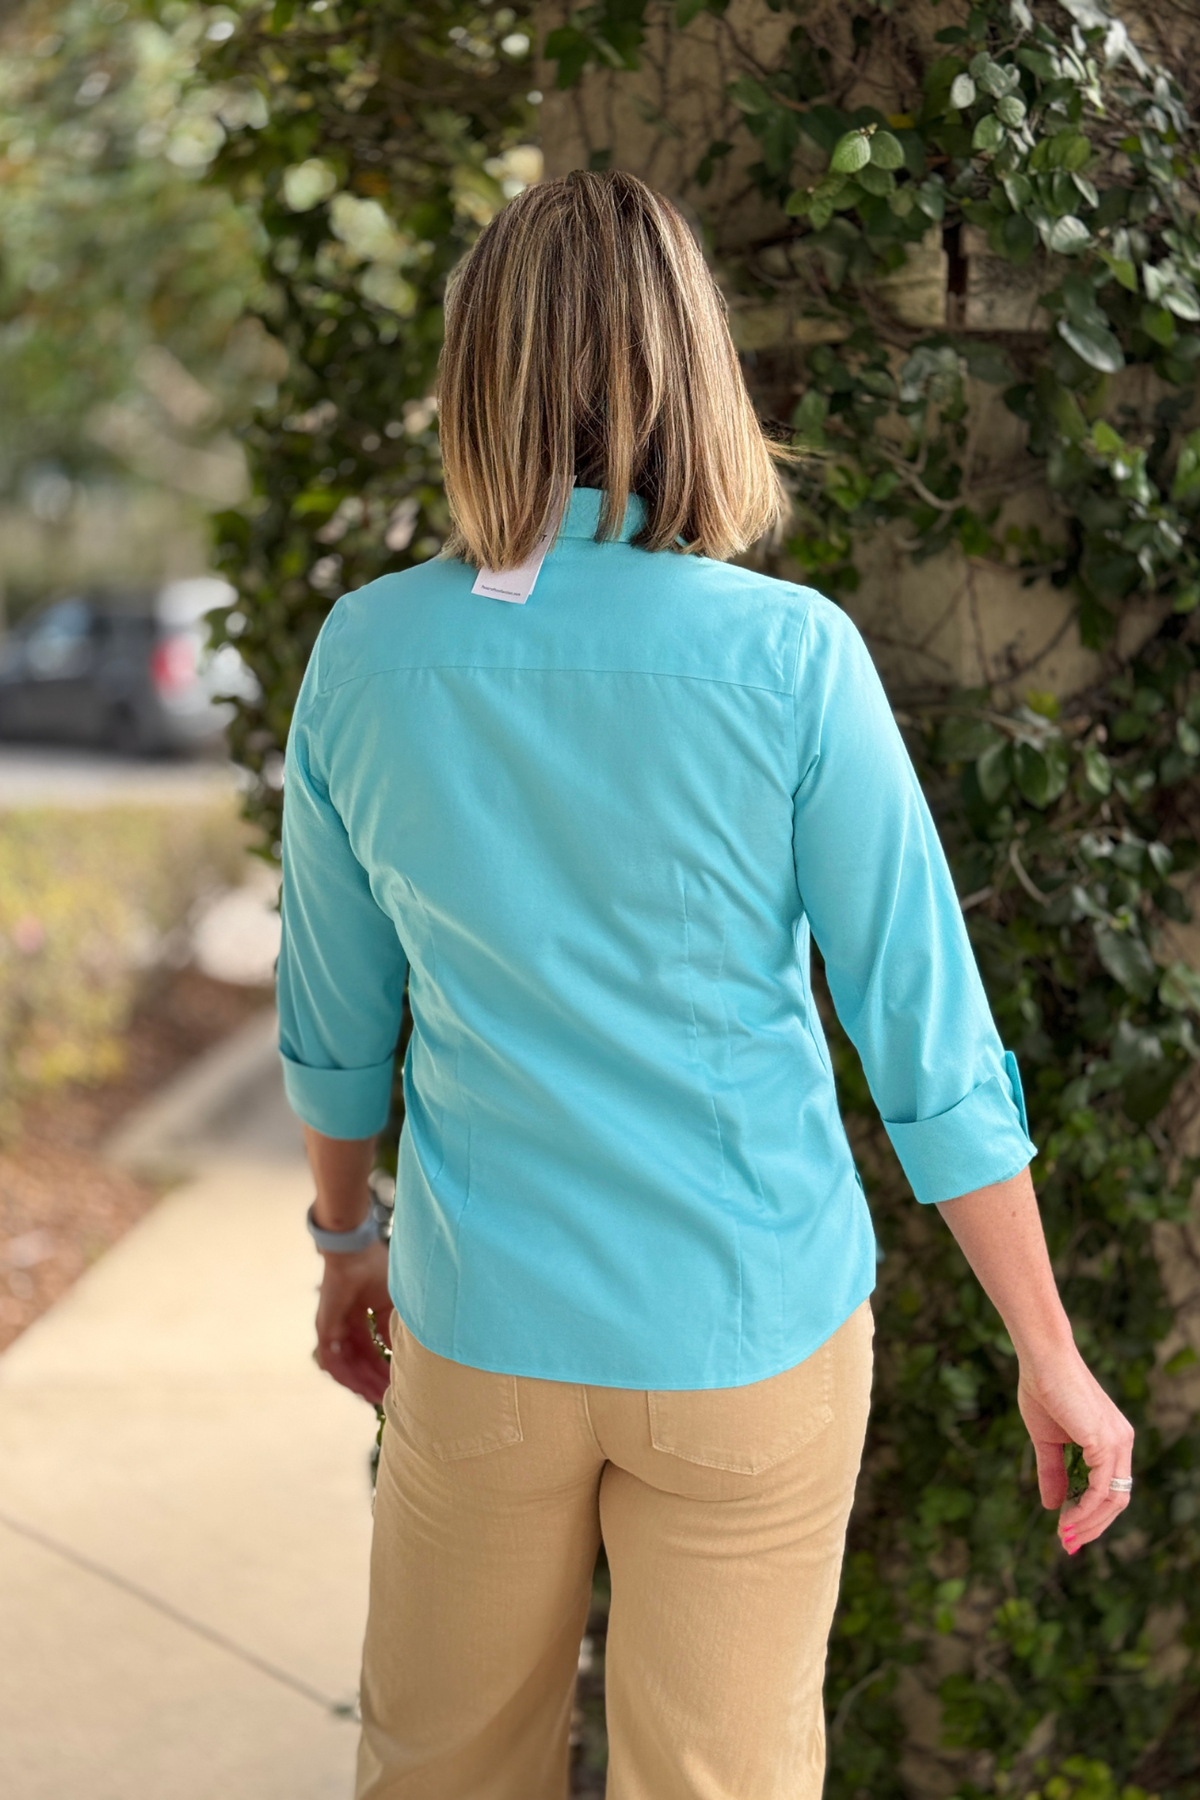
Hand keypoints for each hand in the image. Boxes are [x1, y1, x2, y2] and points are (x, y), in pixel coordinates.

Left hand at [314, 1238, 391, 1406]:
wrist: (355, 1254)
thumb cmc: (375, 1271)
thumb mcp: (390, 1305)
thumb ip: (390, 1329)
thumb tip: (397, 1352)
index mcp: (359, 1318)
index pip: (369, 1351)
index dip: (381, 1368)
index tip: (395, 1384)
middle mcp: (345, 1327)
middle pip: (358, 1362)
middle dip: (372, 1381)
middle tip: (387, 1398)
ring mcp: (333, 1329)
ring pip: (345, 1366)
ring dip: (360, 1383)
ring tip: (376, 1398)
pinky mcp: (325, 1330)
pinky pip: (332, 1361)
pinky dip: (345, 1376)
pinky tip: (358, 1388)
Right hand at [1017, 1345, 1134, 1552]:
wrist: (1042, 1359)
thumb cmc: (1043, 1389)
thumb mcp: (1046, 1440)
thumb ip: (1053, 1472)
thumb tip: (1053, 1506)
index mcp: (1112, 1439)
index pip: (1111, 1487)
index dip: (1093, 1514)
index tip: (1069, 1531)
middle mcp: (1122, 1442)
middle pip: (1117, 1500)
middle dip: (1093, 1526)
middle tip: (1067, 1543)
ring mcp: (1118, 1442)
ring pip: (1113, 1499)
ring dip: (1089, 1524)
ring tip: (1064, 1536)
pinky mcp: (1105, 1442)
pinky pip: (1101, 1489)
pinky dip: (1086, 1510)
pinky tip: (1067, 1519)